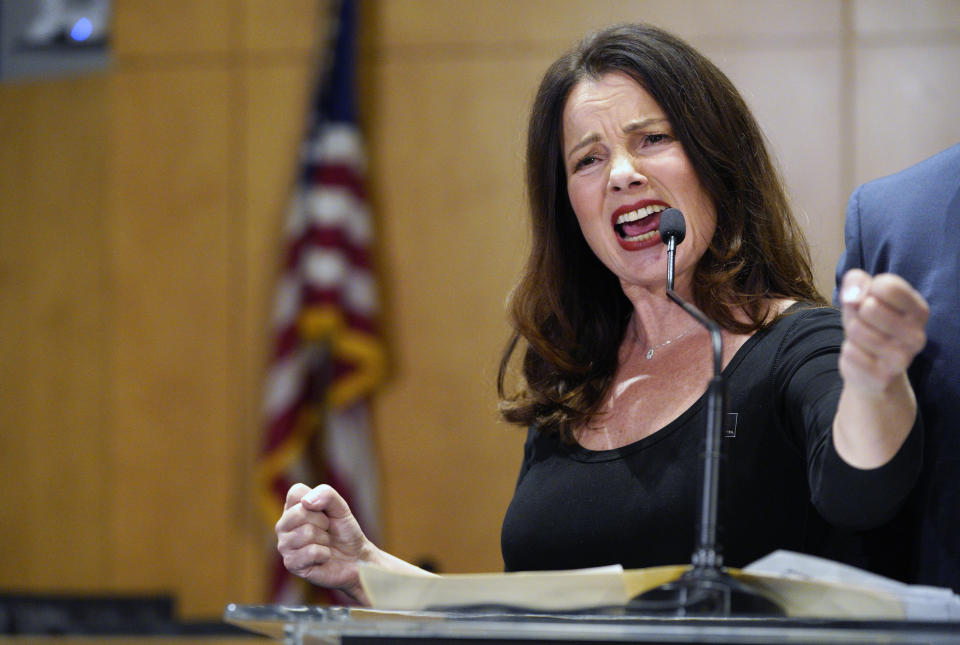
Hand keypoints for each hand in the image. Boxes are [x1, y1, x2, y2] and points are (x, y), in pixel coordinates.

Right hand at [275, 483, 371, 603]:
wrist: (354, 559)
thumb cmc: (344, 531)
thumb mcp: (341, 507)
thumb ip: (326, 494)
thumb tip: (305, 502)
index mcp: (292, 507)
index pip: (296, 492)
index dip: (319, 501)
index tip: (325, 512)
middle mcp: (283, 525)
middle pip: (301, 512)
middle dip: (323, 521)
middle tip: (327, 530)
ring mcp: (284, 545)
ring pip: (307, 533)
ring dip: (324, 539)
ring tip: (325, 544)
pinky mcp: (290, 564)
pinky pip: (311, 552)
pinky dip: (324, 554)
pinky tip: (323, 557)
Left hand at [838, 269, 927, 394]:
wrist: (870, 369)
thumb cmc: (869, 324)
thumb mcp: (861, 296)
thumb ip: (857, 282)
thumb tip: (852, 295)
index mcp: (918, 310)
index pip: (888, 286)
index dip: (867, 289)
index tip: (871, 299)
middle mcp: (917, 335)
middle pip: (870, 307)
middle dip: (857, 312)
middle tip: (865, 323)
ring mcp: (902, 358)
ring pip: (856, 329)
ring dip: (851, 332)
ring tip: (863, 339)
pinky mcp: (883, 376)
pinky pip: (849, 351)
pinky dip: (849, 351)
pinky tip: (862, 356)